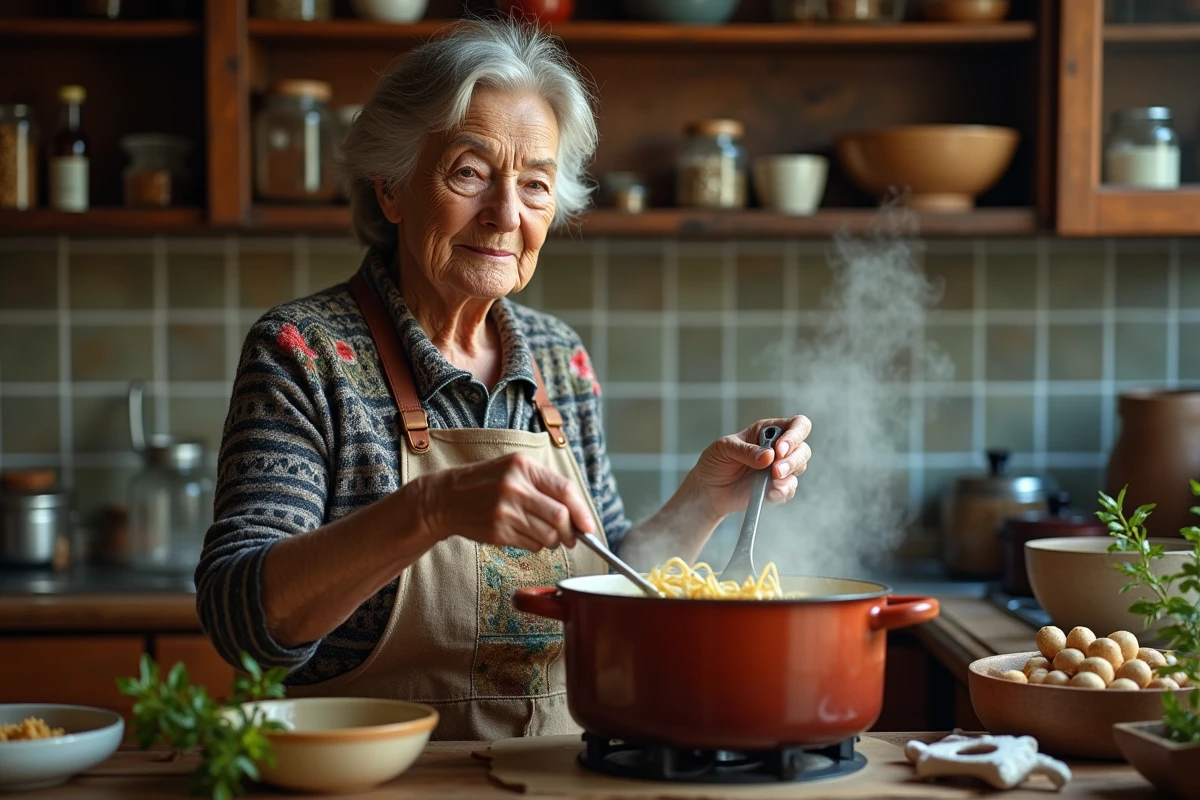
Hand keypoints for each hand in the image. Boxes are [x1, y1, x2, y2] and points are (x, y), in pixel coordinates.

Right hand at [409, 453, 593, 551]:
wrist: (445, 498)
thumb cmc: (485, 483)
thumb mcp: (513, 469)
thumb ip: (545, 486)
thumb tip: (577, 515)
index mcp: (523, 466)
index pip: (565, 491)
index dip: (582, 512)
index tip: (588, 527)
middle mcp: (514, 487)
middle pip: (560, 517)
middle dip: (570, 532)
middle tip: (570, 538)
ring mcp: (505, 510)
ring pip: (547, 535)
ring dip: (553, 541)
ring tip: (546, 536)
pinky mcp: (497, 531)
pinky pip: (530, 545)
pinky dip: (535, 545)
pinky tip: (526, 536)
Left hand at [688, 415, 811, 520]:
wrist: (708, 489)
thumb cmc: (716, 462)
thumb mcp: (724, 448)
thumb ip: (746, 450)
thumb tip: (768, 456)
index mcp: (768, 431)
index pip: (796, 425)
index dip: (794, 435)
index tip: (780, 449)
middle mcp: (778, 449)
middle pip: (803, 448)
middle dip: (793, 459)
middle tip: (776, 469)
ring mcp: (779, 469)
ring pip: (800, 467)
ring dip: (789, 473)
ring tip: (774, 480)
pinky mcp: (776, 488)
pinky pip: (789, 489)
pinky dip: (783, 491)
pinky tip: (771, 492)